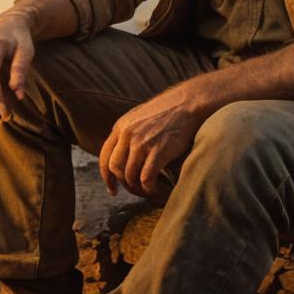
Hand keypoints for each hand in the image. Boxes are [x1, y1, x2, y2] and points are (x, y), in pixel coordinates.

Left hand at [98, 83, 206, 197]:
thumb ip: (127, 133)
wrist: (188, 103)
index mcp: (121, 126)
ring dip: (137, 186)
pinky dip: (148, 187)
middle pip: (115, 168)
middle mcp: (127, 134)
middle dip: (123, 183)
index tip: (112, 189)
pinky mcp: (158, 151)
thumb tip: (121, 155)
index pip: (105, 156)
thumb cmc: (167, 112)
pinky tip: (154, 186)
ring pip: (129, 175)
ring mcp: (142, 143)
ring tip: (147, 188)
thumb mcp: (139, 117)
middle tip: (133, 189)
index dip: (106, 176)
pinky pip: (145, 178)